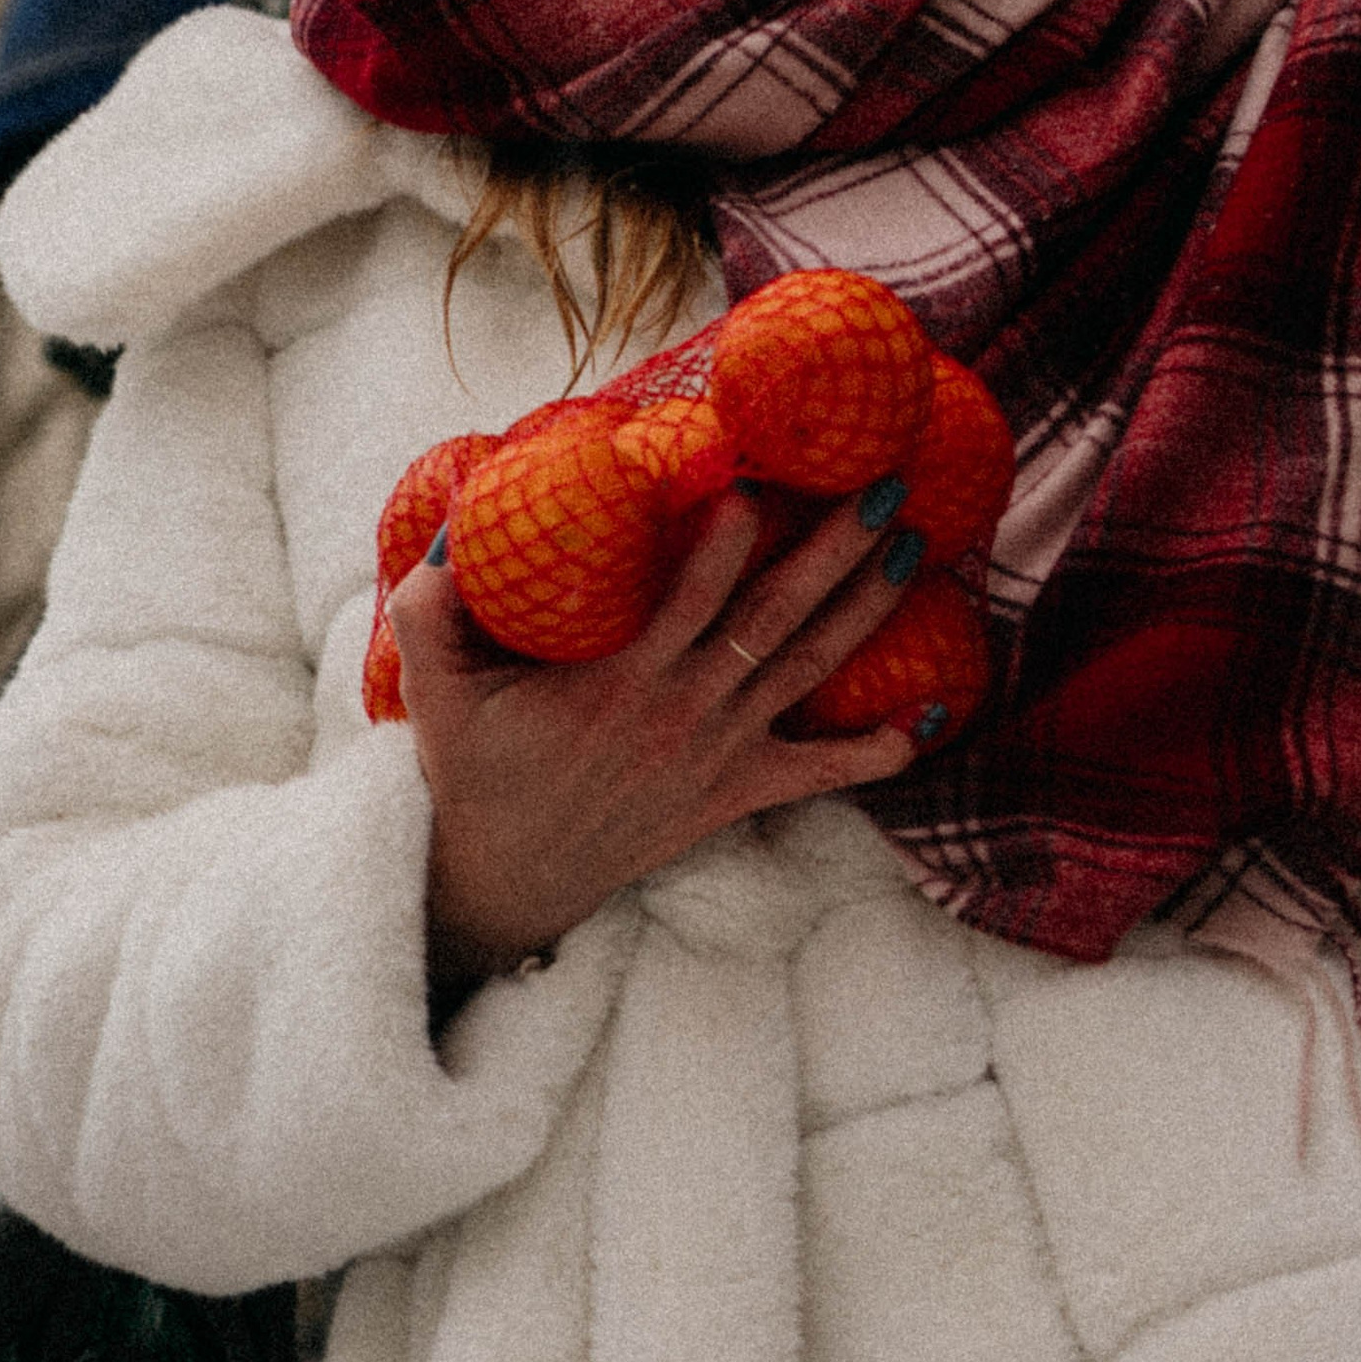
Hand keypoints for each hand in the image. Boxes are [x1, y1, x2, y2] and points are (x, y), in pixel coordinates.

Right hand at [386, 491, 938, 1001]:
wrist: (510, 875)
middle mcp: (682, 712)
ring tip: (911, 551)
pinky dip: (874, 753)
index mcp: (618, 681)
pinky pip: (817, 773)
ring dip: (864, 611)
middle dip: (832, 553)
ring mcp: (717, 753)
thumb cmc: (477, 769)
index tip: (758, 486)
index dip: (724, 546)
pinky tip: (929, 721)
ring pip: (803, 672)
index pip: (686, 602)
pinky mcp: (735, 792)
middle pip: (771, 620)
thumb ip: (431, 610)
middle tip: (883, 491)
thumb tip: (450, 532)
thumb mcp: (434, 690)